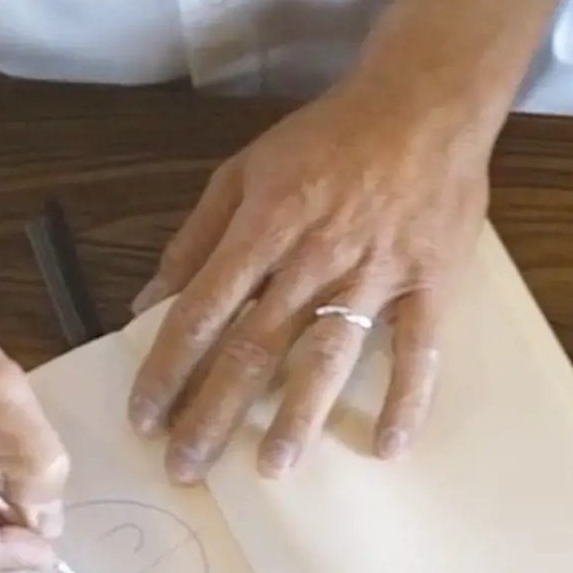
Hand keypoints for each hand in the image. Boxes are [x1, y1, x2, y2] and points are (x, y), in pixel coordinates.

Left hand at [126, 69, 494, 480]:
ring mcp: (374, 274)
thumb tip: (148, 304)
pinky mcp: (428, 284)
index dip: (168, 367)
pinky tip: (388, 448)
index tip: (145, 417)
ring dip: (298, 416)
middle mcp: (313, 258)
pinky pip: (417, 351)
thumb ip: (196, 240)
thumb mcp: (243, 172)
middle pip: (254, 347)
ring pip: (328, 355)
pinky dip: (406, 400)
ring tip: (272, 467)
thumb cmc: (328, 139)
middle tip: (187, 467)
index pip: (202, 310)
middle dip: (214, 412)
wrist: (422, 105)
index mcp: (263, 227)